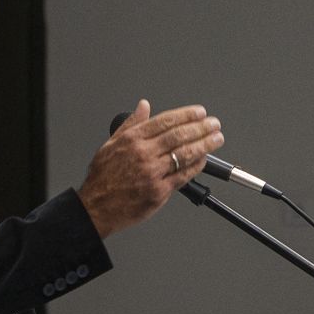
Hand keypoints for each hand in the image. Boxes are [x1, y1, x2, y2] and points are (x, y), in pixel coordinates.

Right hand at [77, 100, 222, 238]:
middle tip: (214, 124)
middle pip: (179, 135)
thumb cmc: (103, 177)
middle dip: (201, 128)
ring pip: (184, 154)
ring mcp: (152, 173)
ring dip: (204, 145)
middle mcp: (143, 154)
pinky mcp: (159, 191)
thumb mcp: (111, 143)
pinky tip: (204, 160)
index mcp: (132, 140)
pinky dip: (196, 166)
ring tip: (216, 139)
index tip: (200, 112)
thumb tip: (144, 106)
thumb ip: (131, 124)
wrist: (97, 207)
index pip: (166, 121)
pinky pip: (183, 176)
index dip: (186, 115)